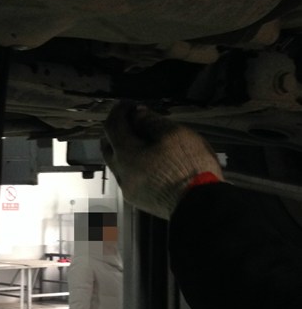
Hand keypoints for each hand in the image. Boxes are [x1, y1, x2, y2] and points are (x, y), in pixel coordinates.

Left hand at [101, 102, 223, 218]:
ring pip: (117, 163)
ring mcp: (129, 189)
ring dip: (124, 148)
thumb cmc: (189, 167)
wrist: (201, 204)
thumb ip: (151, 121)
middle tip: (132, 120)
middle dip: (116, 131)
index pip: (112, 126)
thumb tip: (138, 114)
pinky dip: (132, 163)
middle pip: (108, 147)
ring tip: (142, 139)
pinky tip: (148, 159)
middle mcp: (121, 174)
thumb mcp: (174, 134)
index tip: (129, 104)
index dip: (119, 110)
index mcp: (126, 155)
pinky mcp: (139, 200)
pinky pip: (128, 176)